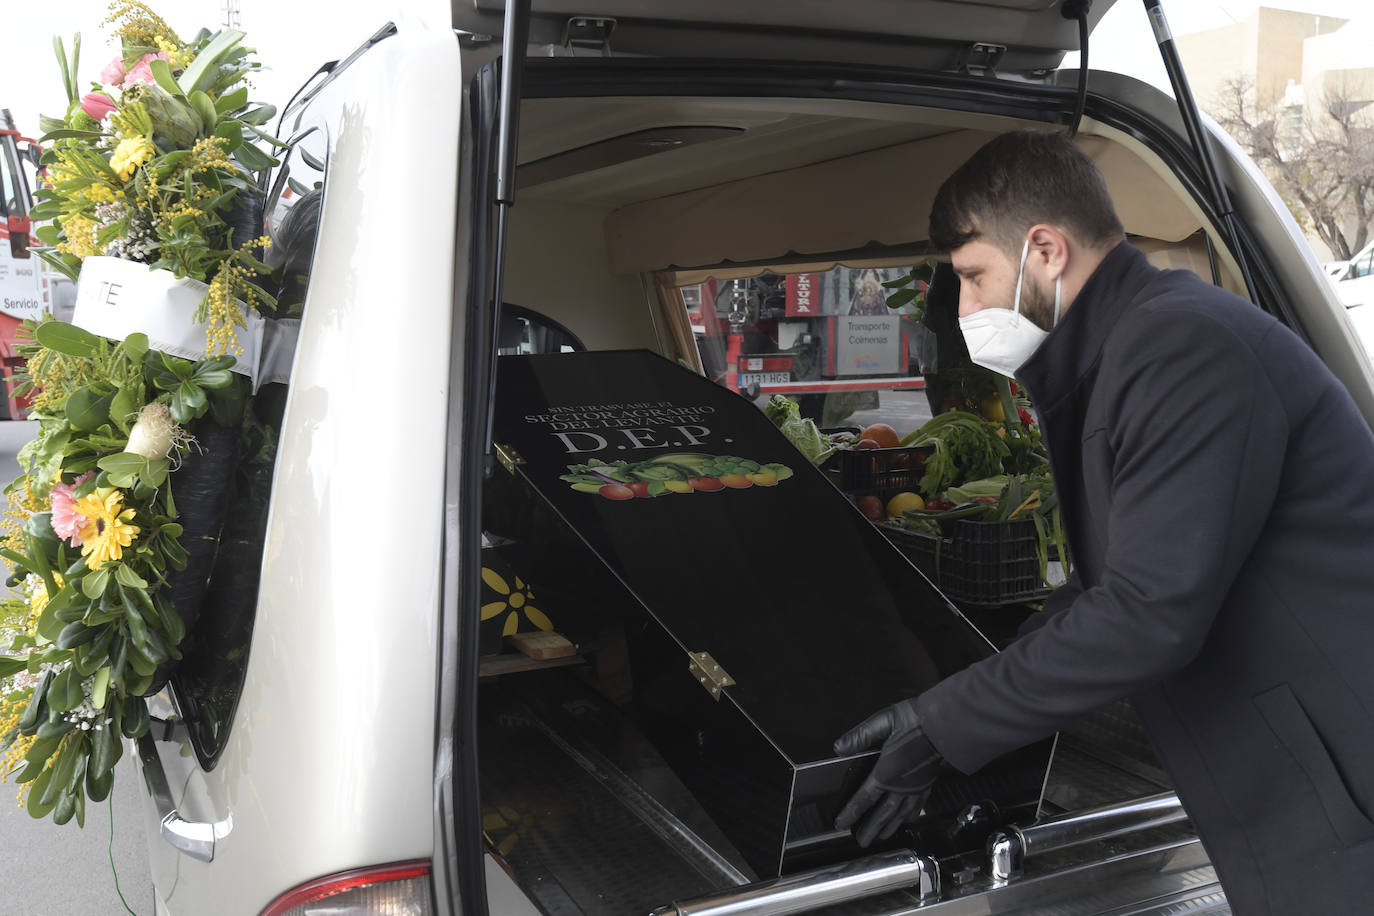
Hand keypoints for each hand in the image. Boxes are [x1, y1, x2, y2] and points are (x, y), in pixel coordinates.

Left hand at [833, 698, 943, 846]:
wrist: (950, 725)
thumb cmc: (916, 721)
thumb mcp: (884, 721)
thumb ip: (861, 736)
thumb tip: (838, 748)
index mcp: (887, 772)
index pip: (865, 797)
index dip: (852, 812)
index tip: (841, 824)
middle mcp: (901, 786)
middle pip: (883, 813)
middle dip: (871, 828)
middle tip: (862, 842)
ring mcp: (917, 787)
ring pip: (901, 814)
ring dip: (890, 827)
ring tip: (882, 836)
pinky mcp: (929, 784)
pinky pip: (917, 807)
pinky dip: (909, 817)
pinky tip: (907, 819)